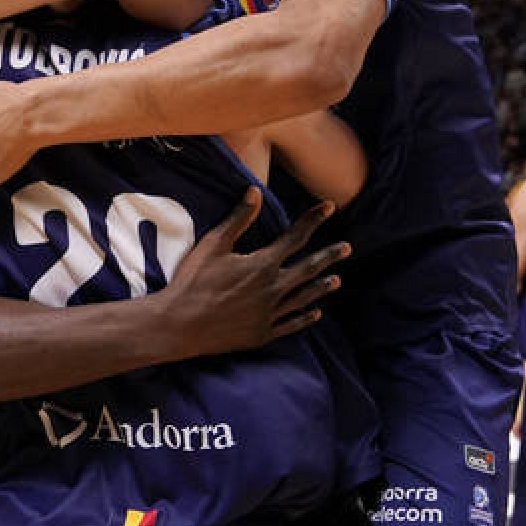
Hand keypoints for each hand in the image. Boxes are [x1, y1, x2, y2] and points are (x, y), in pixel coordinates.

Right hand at [155, 189, 347, 359]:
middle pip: (308, 269)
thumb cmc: (192, 282)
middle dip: (328, 256)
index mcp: (262, 265)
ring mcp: (269, 314)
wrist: (178, 326)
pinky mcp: (262, 334)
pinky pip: (291, 324)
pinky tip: (315, 313)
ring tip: (336, 280)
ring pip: (304, 297)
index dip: (313, 220)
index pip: (296, 237)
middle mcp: (272, 289)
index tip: (329, 207)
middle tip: (347, 249)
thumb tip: (255, 192)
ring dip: (321, 287)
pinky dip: (305, 317)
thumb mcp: (213, 244)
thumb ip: (239, 219)